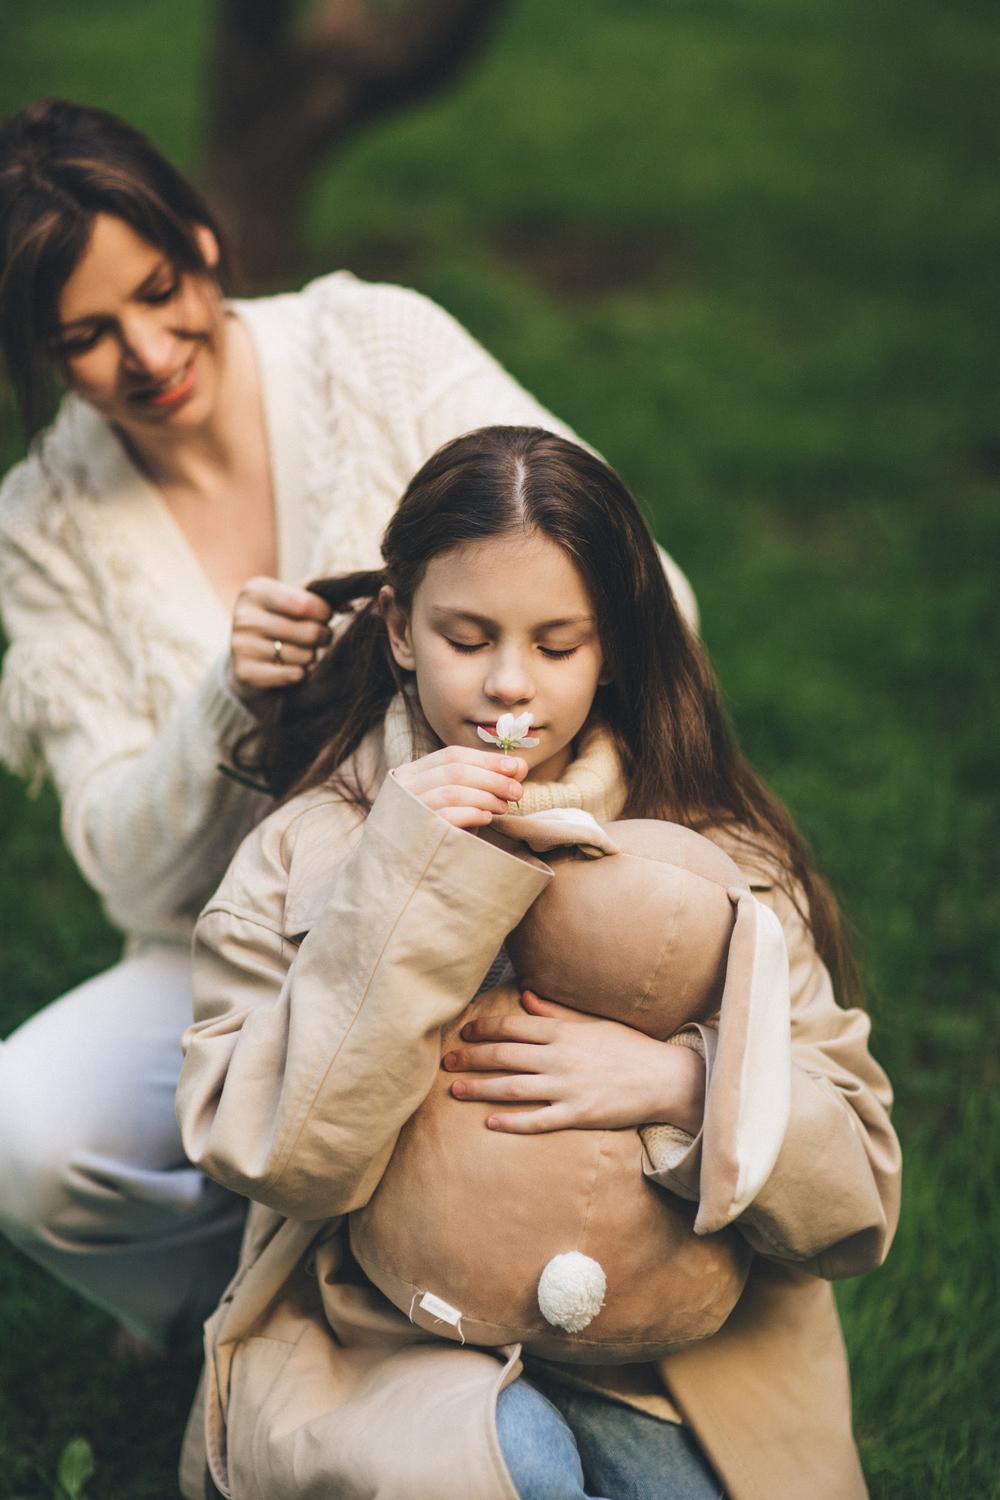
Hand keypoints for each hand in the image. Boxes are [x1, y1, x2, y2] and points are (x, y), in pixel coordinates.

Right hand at [228, 576, 332, 702]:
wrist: (249, 664)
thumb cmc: (281, 625)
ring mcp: (241, 646)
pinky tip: (292, 670)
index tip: (324, 617)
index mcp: (256, 591)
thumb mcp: (295, 599)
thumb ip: (322, 591)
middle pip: (309, 632)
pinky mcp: (245, 673)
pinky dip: (299, 675)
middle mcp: (244, 616)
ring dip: (310, 658)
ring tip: (301, 654)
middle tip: (318, 639)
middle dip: (322, 637)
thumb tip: (351, 603)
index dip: (325, 613)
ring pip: (303, 656)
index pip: (306, 604)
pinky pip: (292, 675)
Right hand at [394, 746, 526, 829]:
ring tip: (504, 807)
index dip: (487, 759)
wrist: (410, 869)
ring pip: (453, 792)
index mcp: (414, 772)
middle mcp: (406, 786)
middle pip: (455, 771)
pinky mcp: (417, 831)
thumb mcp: (460, 800)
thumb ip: (488, 779)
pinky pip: (448, 817)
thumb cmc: (437, 828)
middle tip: (517, 791)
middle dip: (492, 779)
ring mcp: (410, 809)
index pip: (453, 755)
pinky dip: (473, 814)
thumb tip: (519, 765)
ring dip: (486, 797)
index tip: (515, 767)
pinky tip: (487, 819)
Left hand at [442, 991, 705, 1134]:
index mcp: (563, 1032)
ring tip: (455, 1090)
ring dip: (480, 1089)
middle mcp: (561, 1058)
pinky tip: (490, 1122)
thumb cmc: (629, 1048)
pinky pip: (539, 1120)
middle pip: (505, 1056)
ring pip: (513, 1088)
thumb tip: (524, 996)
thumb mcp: (592, 1024)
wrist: (666, 1078)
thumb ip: (554, 1014)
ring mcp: (569, 1087)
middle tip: (446, 1062)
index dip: (483, 1028)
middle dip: (471, 1058)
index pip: (512, 1026)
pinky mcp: (579, 1114)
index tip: (463, 1032)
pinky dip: (513, 1122)